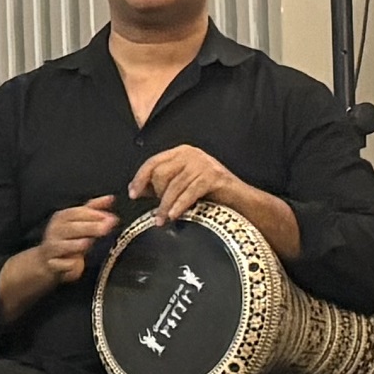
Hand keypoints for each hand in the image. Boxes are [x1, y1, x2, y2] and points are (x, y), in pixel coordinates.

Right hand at [33, 195, 124, 283]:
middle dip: (90, 227)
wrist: (45, 261)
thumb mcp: (78, 222)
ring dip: (76, 244)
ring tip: (87, 242)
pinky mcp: (52, 265)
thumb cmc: (67, 239)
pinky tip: (77, 264)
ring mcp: (52, 248)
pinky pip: (62, 264)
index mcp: (61, 217)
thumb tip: (111, 198)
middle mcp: (54, 231)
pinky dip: (70, 265)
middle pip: (72, 228)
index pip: (76, 212)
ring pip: (64, 246)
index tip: (110, 217)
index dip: (93, 214)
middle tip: (107, 228)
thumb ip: (94, 209)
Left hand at [129, 147, 243, 224]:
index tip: (133, 194)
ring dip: (165, 205)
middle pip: (160, 173)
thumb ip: (162, 184)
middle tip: (158, 211)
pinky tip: (173, 216)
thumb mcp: (182, 185)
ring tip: (161, 220)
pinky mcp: (213, 176)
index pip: (153, 162)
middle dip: (157, 195)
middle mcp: (191, 154)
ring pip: (173, 185)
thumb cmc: (210, 195)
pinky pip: (189, 192)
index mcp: (181, 152)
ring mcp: (203, 163)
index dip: (140, 179)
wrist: (241, 202)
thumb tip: (137, 190)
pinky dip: (179, 205)